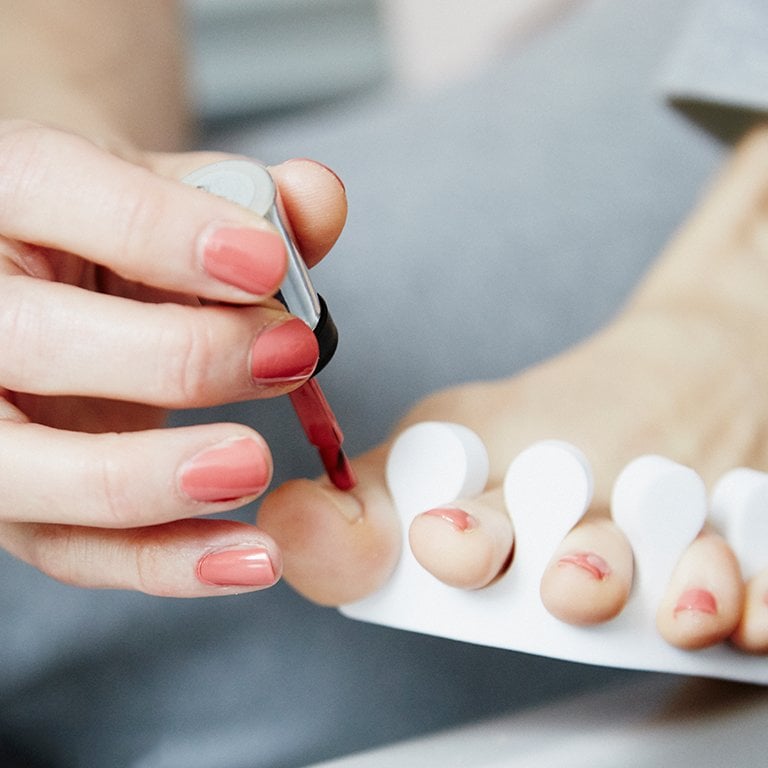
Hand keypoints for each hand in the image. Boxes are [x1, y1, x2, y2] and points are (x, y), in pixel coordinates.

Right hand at [0, 120, 346, 595]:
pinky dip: (166, 562)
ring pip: (30, 469)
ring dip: (153, 480)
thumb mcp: (171, 195)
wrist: (55, 281)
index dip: (162, 230)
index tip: (268, 263)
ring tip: (253, 467)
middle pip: (32, 342)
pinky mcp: (12, 498)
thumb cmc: (114, 233)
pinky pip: (73, 548)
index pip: (50, 191)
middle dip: (178, 356)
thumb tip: (320, 198)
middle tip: (288, 356)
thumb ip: (244, 198)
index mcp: (0, 194)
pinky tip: (250, 558)